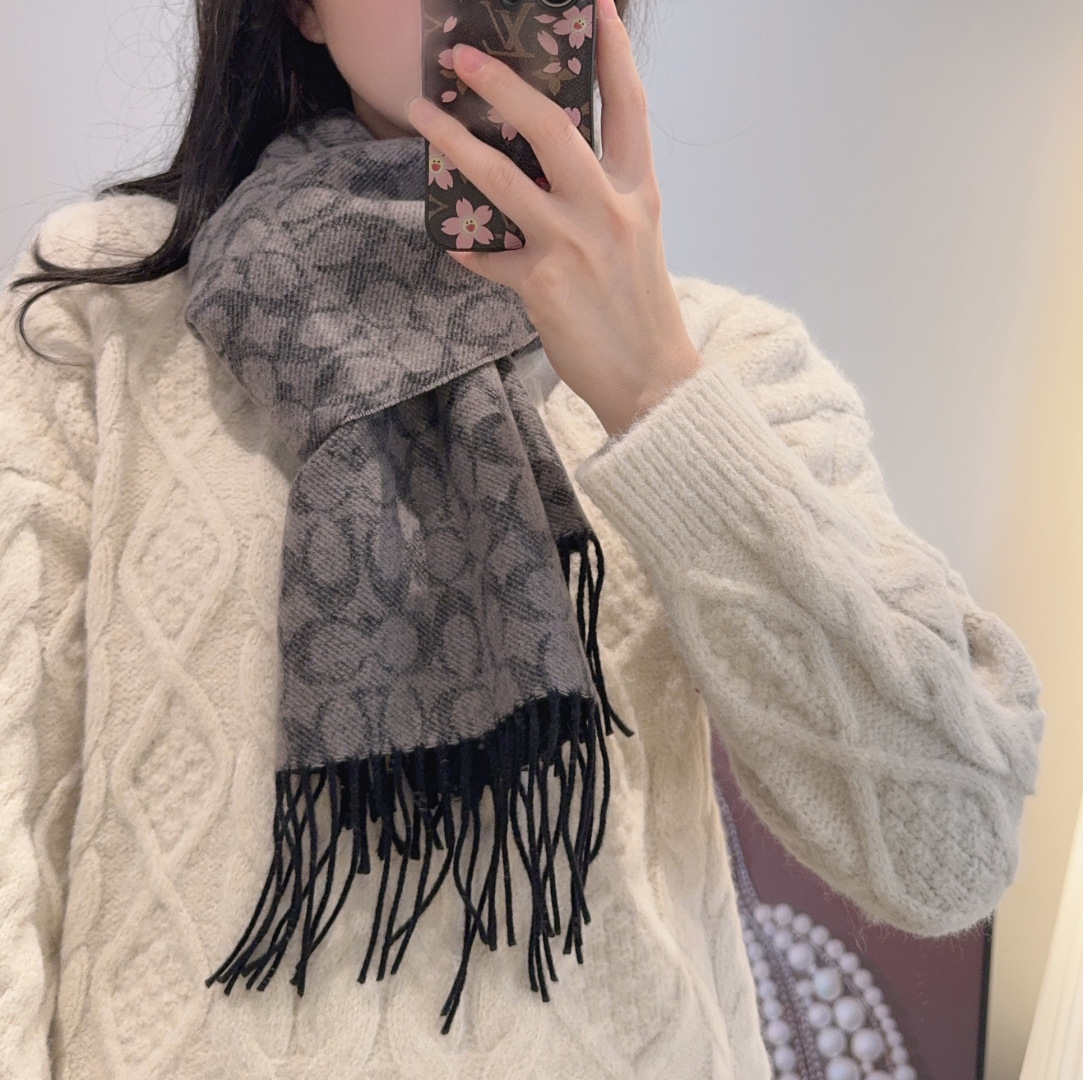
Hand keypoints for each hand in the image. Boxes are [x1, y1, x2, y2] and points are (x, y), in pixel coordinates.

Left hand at [405, 0, 701, 437]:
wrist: (653, 381)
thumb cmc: (643, 312)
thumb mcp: (638, 242)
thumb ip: (602, 202)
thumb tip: (550, 179)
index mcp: (641, 192)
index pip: (629, 107)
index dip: (611, 51)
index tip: (593, 4)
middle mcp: (610, 209)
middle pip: (552, 127)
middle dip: (505, 83)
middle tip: (464, 57)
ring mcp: (576, 244)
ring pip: (504, 179)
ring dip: (456, 143)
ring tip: (422, 114)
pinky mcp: (545, 284)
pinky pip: (491, 258)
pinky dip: (473, 252)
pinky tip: (457, 247)